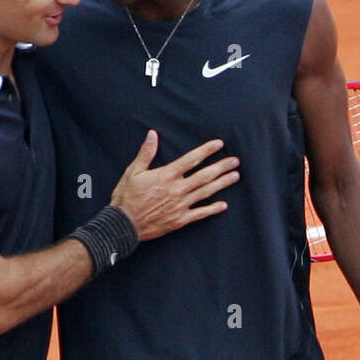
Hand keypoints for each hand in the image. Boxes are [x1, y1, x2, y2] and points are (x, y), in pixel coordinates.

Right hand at [110, 131, 238, 240]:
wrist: (124, 225)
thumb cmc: (126, 197)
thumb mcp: (133, 172)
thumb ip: (146, 153)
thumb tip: (152, 134)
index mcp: (167, 175)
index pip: (191, 159)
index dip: (207, 150)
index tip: (219, 144)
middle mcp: (177, 189)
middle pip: (204, 175)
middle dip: (221, 167)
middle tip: (235, 161)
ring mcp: (180, 205)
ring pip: (206, 192)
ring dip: (222, 184)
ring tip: (235, 177)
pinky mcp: (179, 220)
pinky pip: (200, 214)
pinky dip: (212, 210)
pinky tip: (223, 205)